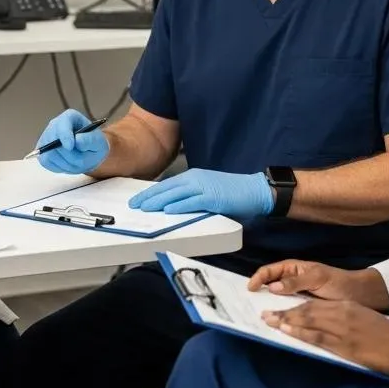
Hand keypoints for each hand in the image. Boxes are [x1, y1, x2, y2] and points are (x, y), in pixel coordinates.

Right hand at [34, 109, 108, 174]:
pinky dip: (58, 167)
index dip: (64, 135)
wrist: (87, 154)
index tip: (70, 146)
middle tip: (81, 161)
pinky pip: (46, 161)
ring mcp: (46, 138)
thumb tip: (77, 141)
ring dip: (66, 163)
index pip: (62, 123)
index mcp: (70, 117)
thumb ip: (90, 140)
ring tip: (77, 163)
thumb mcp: (99, 142)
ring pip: (49, 153)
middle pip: (53, 141)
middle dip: (69, 155)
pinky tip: (68, 164)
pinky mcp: (42, 151)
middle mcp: (55, 125)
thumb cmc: (94, 145)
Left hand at [128, 168, 273, 216]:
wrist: (255, 190)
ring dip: (158, 202)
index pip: (166, 185)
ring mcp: (204, 187)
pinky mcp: (213, 198)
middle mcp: (196, 179)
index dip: (150, 193)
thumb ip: (191, 196)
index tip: (137, 200)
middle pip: (166, 188)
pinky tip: (167, 211)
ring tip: (144, 208)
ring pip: (175, 194)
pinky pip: (192, 202)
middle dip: (148, 197)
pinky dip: (179, 206)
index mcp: (193, 177)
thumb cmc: (233, 193)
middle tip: (133, 205)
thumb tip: (173, 206)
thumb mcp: (207, 191)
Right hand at [248, 260, 388, 310]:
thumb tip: (273, 287)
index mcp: (293, 268)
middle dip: (259, 293)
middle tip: (247, 304)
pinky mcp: (303, 309)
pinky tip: (277, 322)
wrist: (359, 297)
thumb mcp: (318, 278)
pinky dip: (280, 315)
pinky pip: (288, 311)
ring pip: (277, 300)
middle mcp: (291, 281)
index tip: (251, 289)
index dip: (258, 278)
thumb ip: (296, 281)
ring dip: (269, 306)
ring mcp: (296, 296)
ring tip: (260, 316)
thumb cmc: (339, 282)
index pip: (269, 271)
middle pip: (270, 285)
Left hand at [263, 299, 388, 378]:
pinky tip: (288, 330)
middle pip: (306, 310)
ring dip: (286, 320)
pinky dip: (300, 332)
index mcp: (346, 306)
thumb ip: (344, 318)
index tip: (280, 309)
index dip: (294, 307)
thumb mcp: (363, 318)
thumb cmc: (386, 336)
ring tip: (270, 321)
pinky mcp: (344, 344)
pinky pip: (318, 336)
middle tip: (266, 314)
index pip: (314, 304)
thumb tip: (324, 323)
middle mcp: (341, 313)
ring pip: (308, 320)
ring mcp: (342, 328)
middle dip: (285, 312)